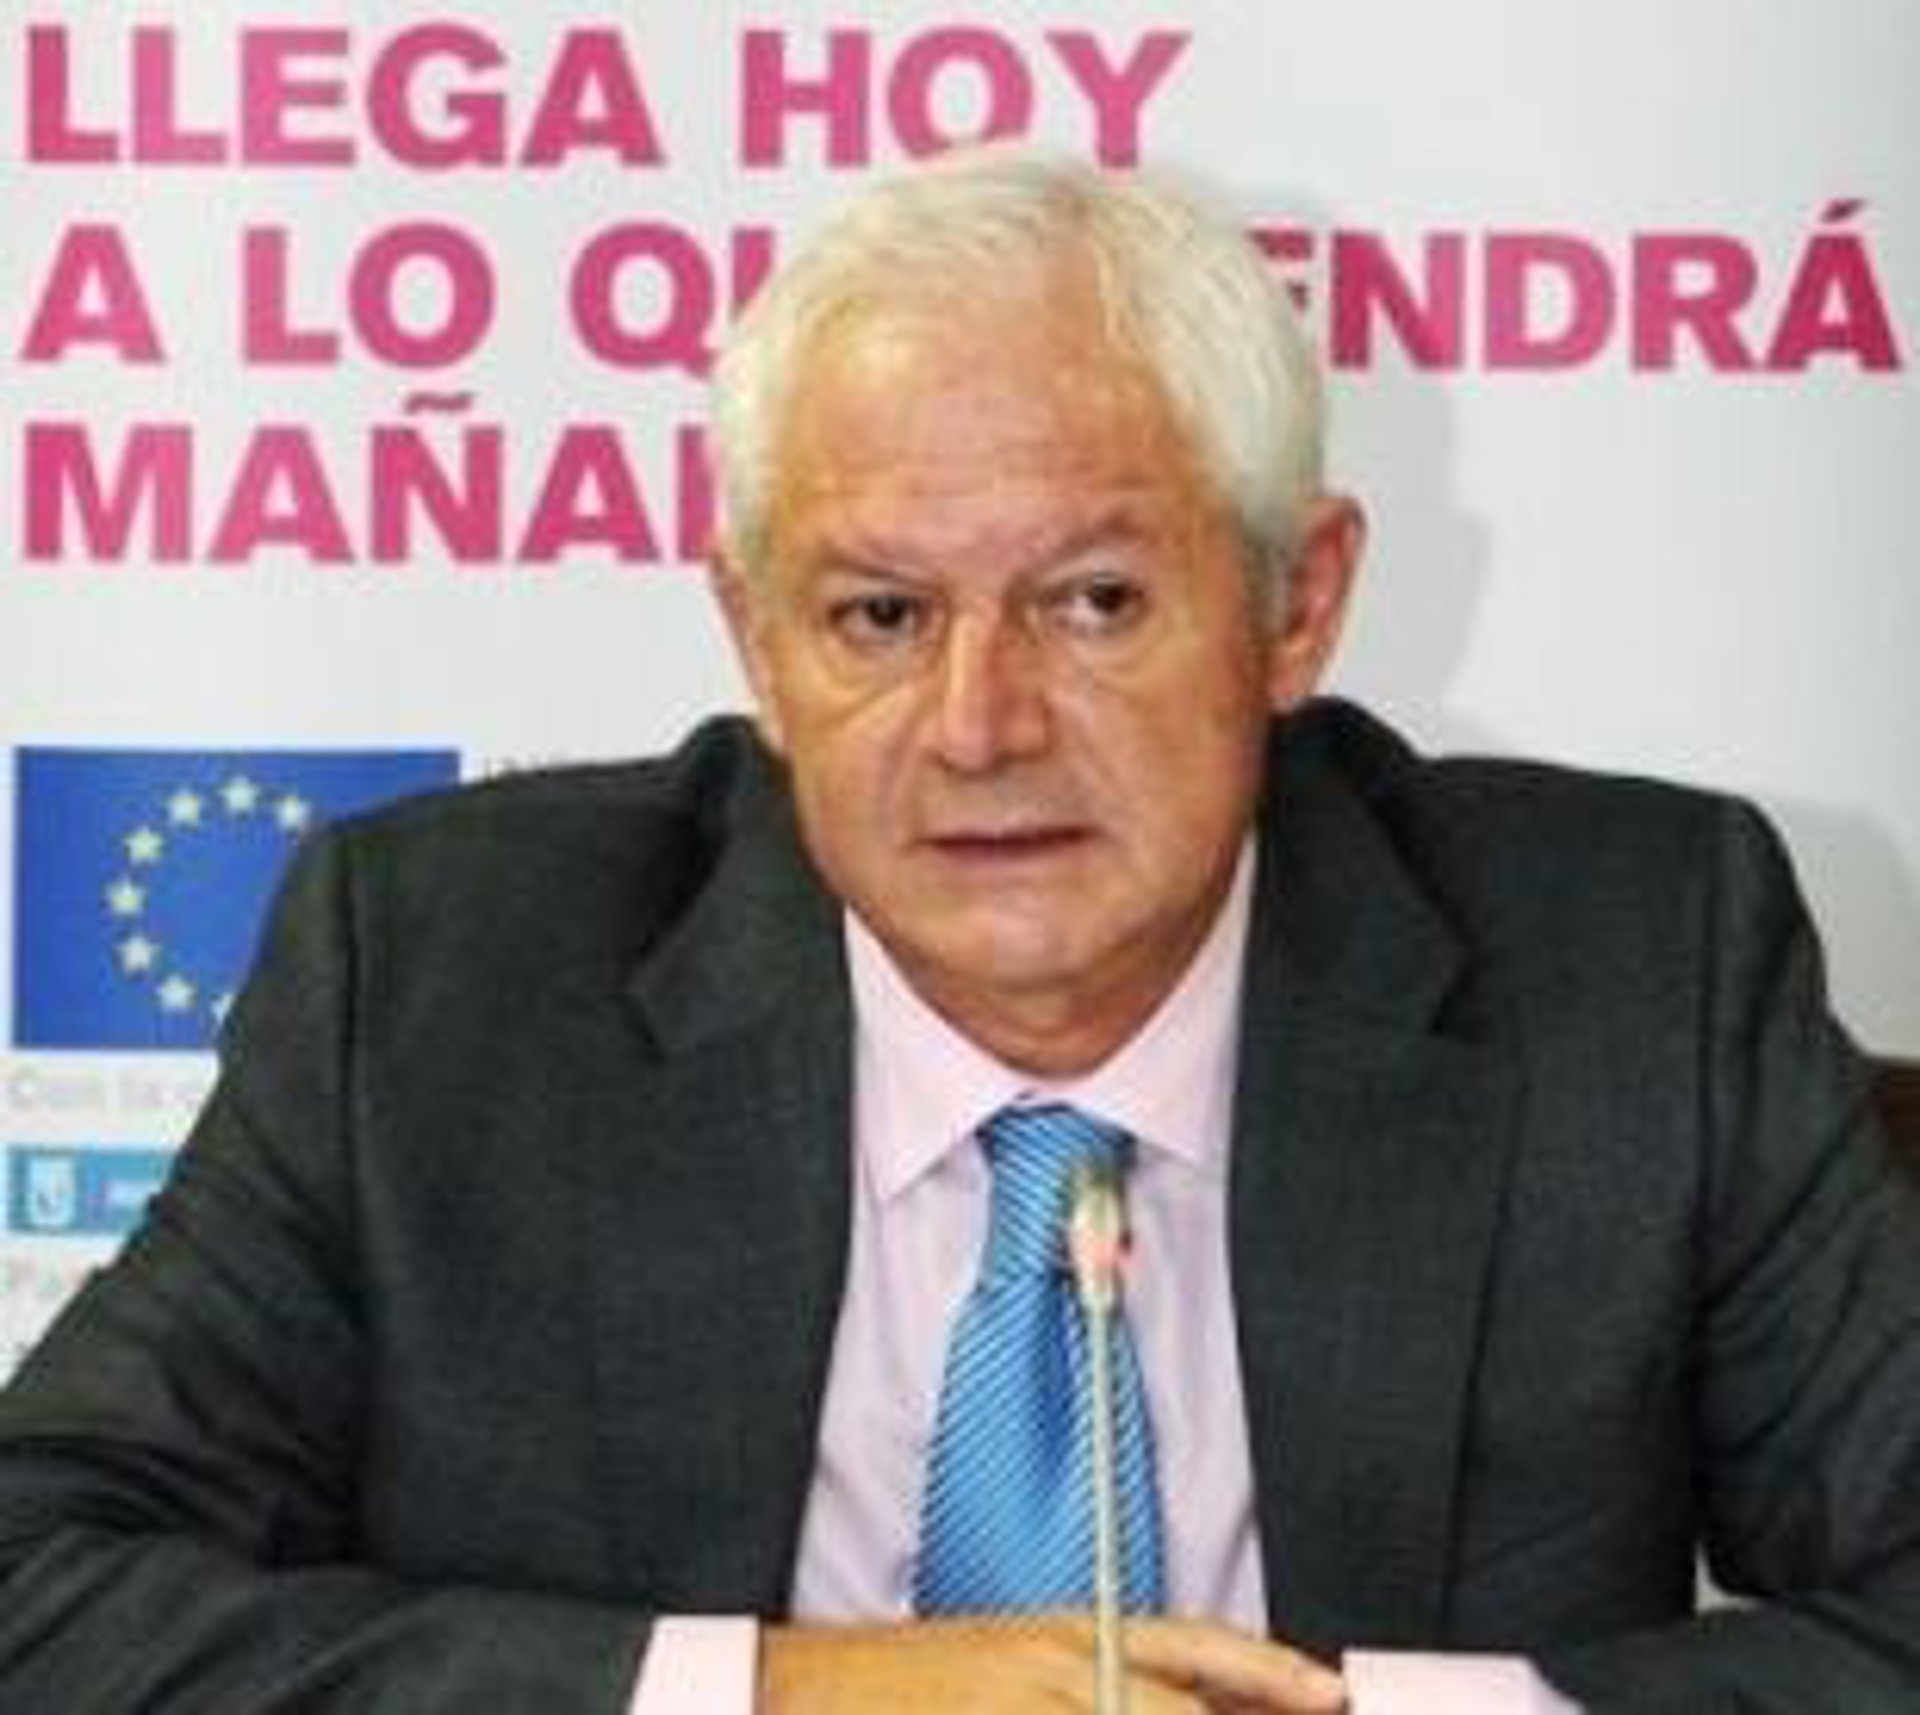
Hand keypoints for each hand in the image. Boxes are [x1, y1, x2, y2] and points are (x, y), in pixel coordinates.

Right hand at [759, 1614, 1347, 1712]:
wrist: (801, 1691)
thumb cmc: (909, 1684)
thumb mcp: (1012, 1661)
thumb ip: (1095, 1676)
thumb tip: (1182, 1695)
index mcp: (1062, 1633)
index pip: (1189, 1646)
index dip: (1268, 1671)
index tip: (1330, 1690)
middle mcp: (1052, 1669)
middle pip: (1178, 1710)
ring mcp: (1018, 1711)